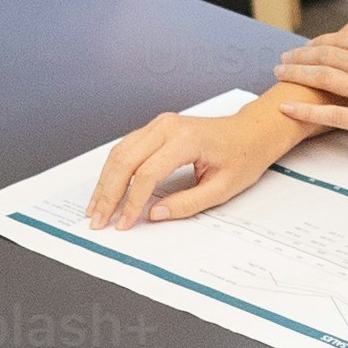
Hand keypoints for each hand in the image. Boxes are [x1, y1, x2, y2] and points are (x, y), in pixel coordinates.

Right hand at [86, 99, 305, 227]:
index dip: (132, 202)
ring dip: (105, 182)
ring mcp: (159, 125)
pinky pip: (126, 148)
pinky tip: (106, 188)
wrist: (251, 132)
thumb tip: (154, 214)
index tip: (124, 223)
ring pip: (120, 153)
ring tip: (95, 208)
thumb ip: (187, 203)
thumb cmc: (243, 156)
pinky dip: (113, 170)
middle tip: (98, 220)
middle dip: (108, 194)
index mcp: (186, 140)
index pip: (147, 173)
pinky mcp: (156, 128)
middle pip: (125, 161)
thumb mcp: (222, 188)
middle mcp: (167, 127)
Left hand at [270, 27, 347, 162]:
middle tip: (282, 59)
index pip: (343, 40)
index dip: (319, 42)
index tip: (305, 47)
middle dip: (300, 55)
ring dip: (297, 74)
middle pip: (329, 55)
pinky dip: (306, 110)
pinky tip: (287, 107)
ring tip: (278, 74)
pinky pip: (333, 114)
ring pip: (326, 78)